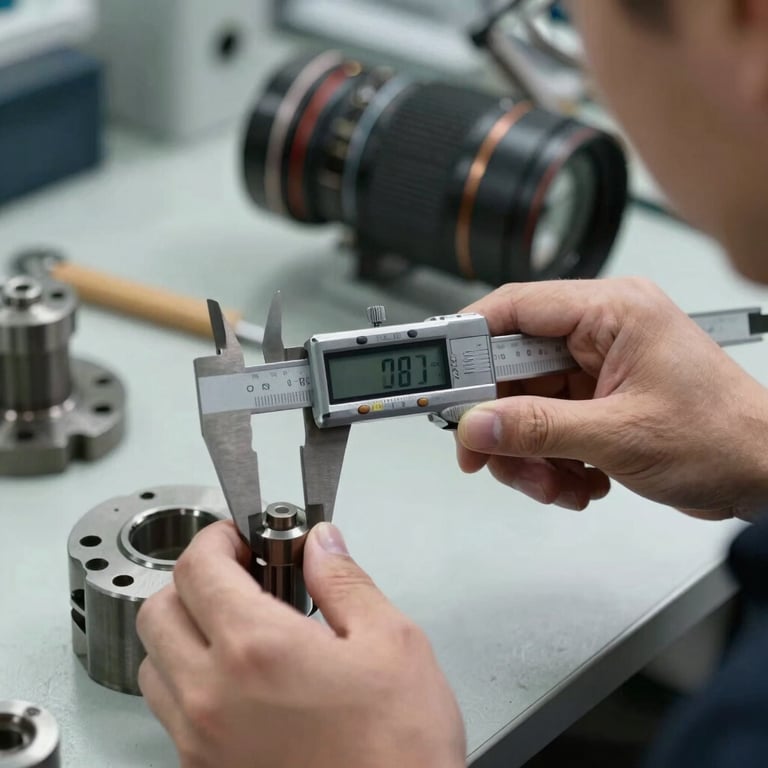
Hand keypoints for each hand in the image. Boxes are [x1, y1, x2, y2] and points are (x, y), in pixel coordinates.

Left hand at [136, 521, 465, 767]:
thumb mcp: (392, 641)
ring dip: (184, 632)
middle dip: (192, 580)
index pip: (197, 568)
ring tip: (236, 627)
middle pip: (157, 612)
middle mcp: (213, 696)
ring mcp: (202, 742)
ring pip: (154, 665)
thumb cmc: (399, 748)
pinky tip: (241, 680)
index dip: (216, 538)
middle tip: (237, 575)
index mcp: (258, 650)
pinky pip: (170, 713)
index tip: (239, 536)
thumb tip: (321, 543)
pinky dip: (189, 681)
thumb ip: (344, 580)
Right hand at [456, 278, 767, 519]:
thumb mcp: (619, 435)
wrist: (764, 474)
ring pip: (525, 402)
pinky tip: (579, 481)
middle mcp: (600, 332)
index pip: (516, 307)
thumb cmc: (724, 437)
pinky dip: (550, 459)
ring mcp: (597, 368)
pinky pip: (547, 424)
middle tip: (485, 455)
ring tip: (553, 483)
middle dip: (500, 419)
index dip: (469, 340)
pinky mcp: (597, 400)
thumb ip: (538, 428)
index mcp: (612, 312)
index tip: (439, 377)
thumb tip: (478, 425)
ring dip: (528, 451)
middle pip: (512, 365)